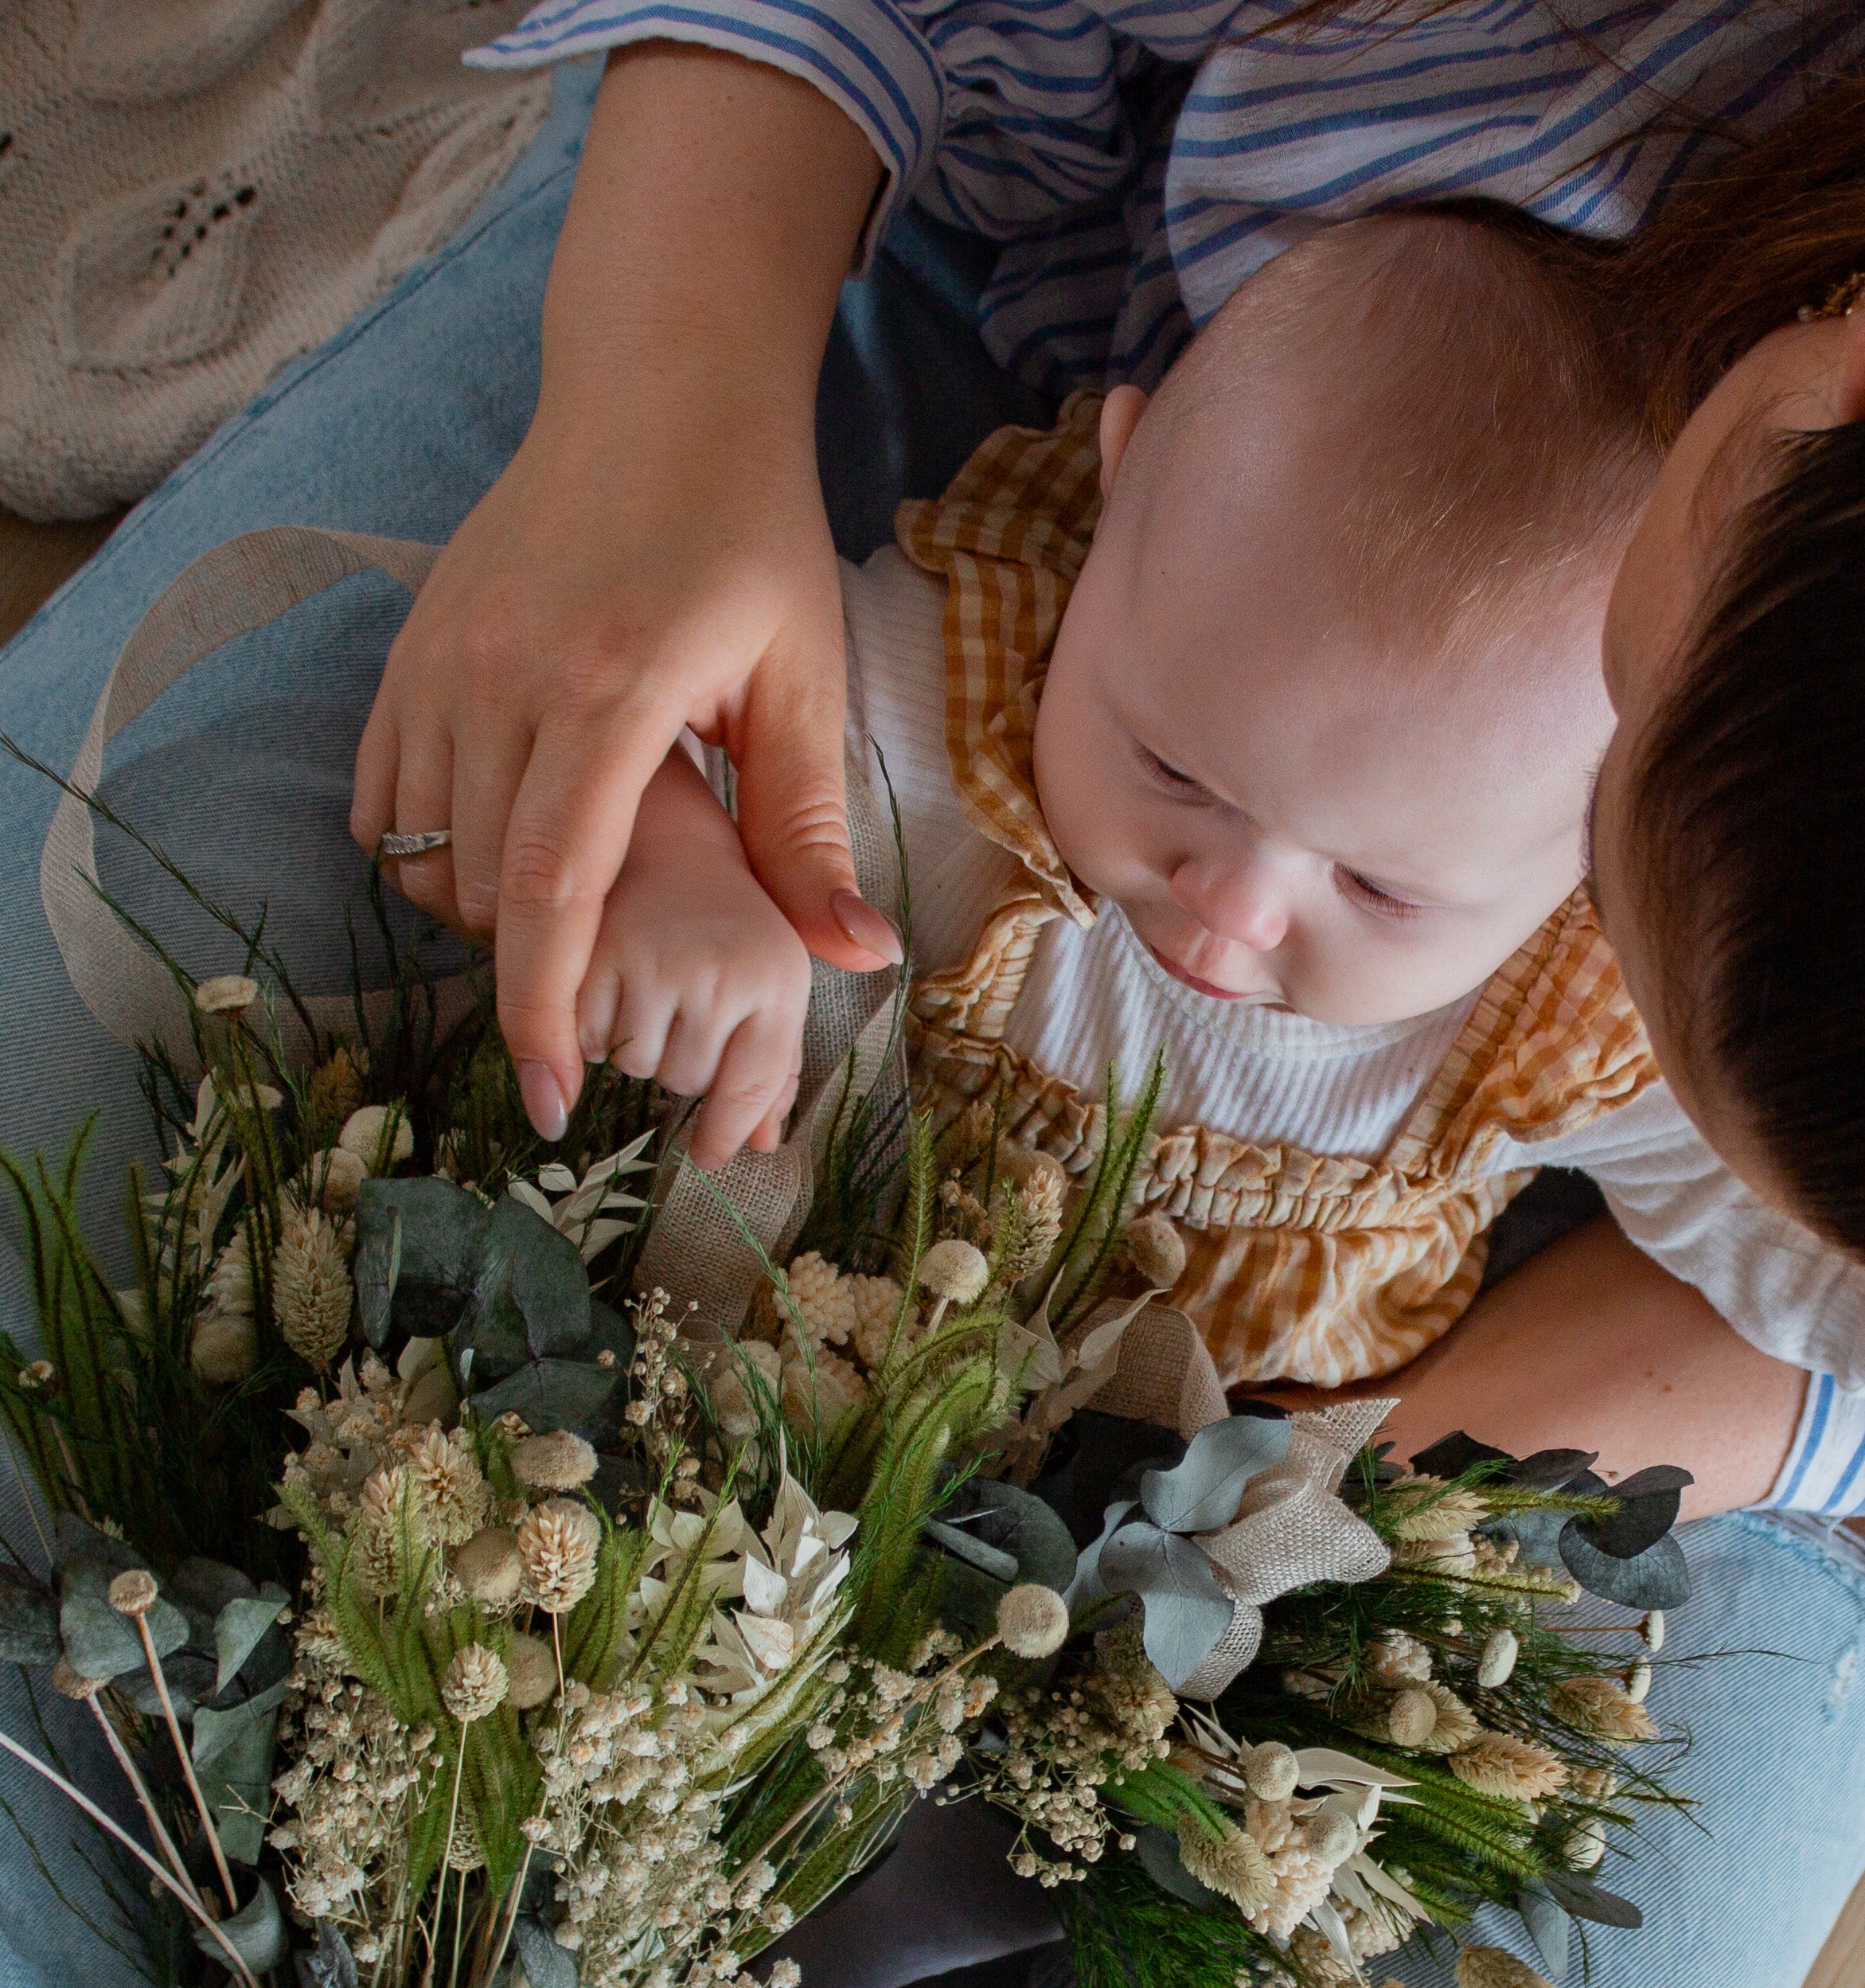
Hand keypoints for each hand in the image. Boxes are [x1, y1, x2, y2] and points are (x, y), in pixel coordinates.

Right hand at [348, 47, 898, 1141]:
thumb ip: (810, 832)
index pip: (549, 893)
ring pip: (421, 849)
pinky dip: (427, 848)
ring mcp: (441, 655)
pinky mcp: (410, 642)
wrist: (662, 387)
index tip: (549, 1098)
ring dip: (484, 910)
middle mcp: (502, 676)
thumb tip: (856, 965)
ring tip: (569, 912)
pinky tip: (503, 849)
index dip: (542, 1010)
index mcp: (609, 692)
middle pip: (480, 888)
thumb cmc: (749, 534)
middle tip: (605, 991)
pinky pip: (383, 790)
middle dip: (532, 966)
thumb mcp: (803, 682)